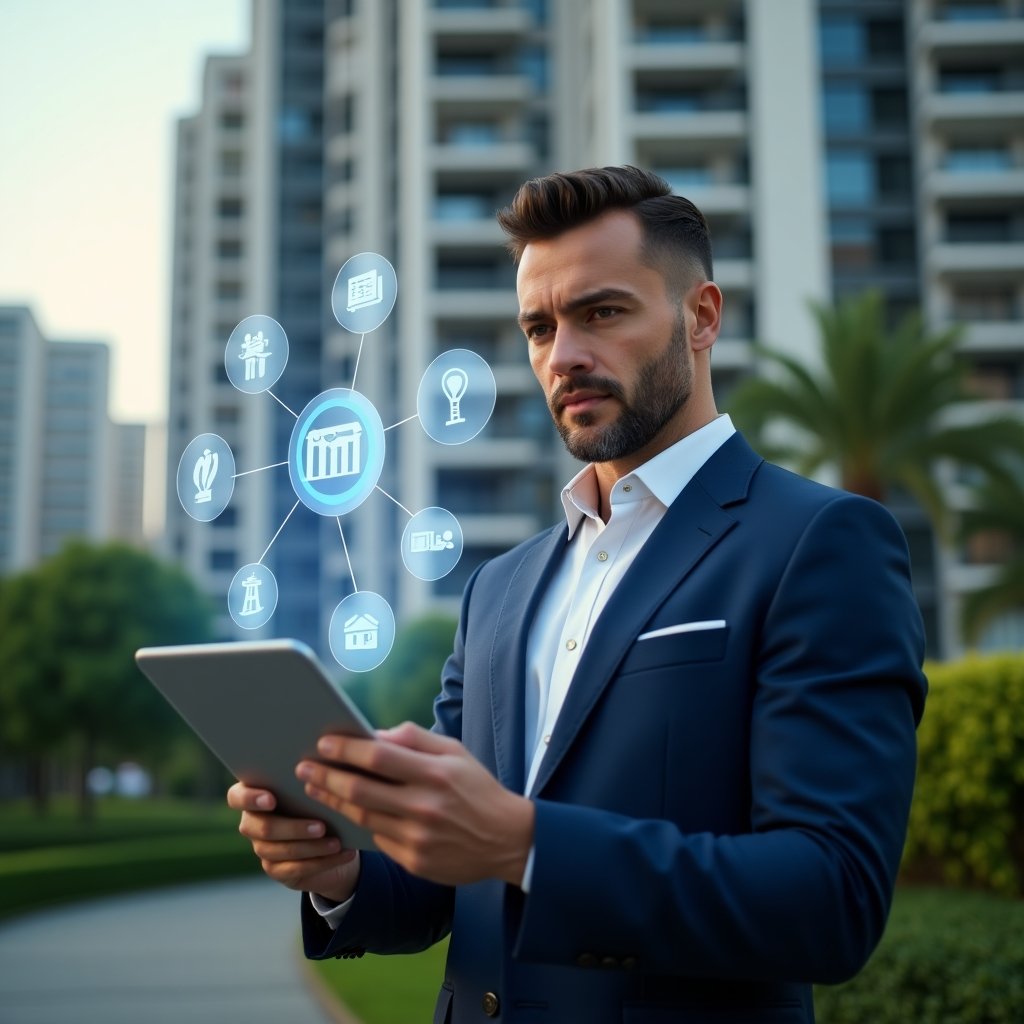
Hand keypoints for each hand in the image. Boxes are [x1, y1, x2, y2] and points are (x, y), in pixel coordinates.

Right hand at [227, 781, 360, 903]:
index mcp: (254, 793)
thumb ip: (310, 774)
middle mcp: (253, 821)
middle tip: (321, 826)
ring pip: (280, 850)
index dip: (250, 799)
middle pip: (262, 828)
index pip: (237, 796)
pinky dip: (322, 861)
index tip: (271, 799)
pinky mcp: (276, 869)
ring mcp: (262, 847)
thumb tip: (321, 766)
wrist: (332, 833)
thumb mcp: (317, 783)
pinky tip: (343, 854)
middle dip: (293, 827)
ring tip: (336, 842)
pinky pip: (296, 869)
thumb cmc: (322, 795)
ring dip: (312, 847)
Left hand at [296, 723, 534, 887]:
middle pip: (360, 789)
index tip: (323, 742)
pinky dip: (358, 823)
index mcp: (435, 774)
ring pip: (362, 816)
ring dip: (333, 800)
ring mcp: (418, 838)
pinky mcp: (414, 861)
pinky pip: (377, 839)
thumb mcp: (456, 752)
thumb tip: (375, 734)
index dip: (346, 748)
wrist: (507, 840)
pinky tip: (344, 812)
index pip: (378, 757)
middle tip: (304, 767)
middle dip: (326, 776)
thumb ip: (415, 739)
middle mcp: (424, 807)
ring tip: (315, 788)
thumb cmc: (477, 788)